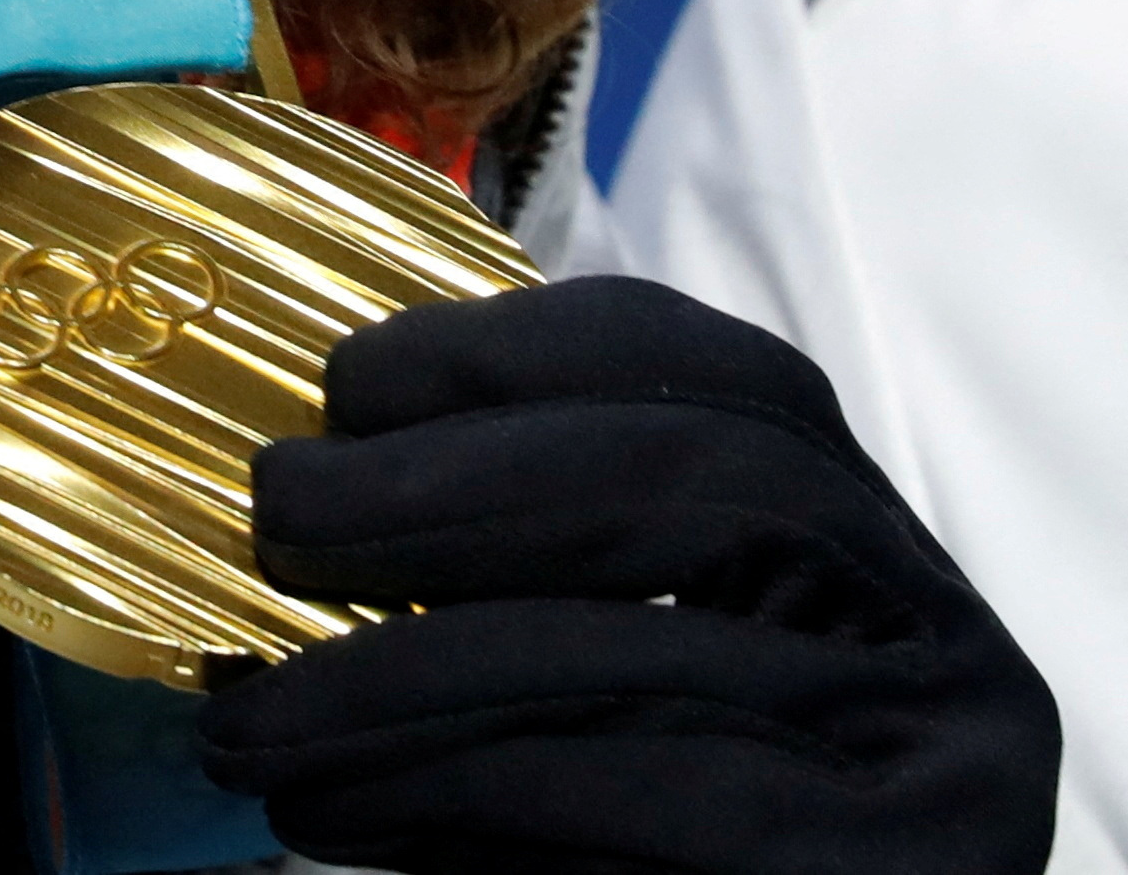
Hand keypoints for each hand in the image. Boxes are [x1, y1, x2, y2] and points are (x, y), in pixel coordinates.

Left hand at [192, 277, 1059, 874]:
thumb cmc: (648, 816)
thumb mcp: (625, 654)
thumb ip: (531, 554)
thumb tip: (322, 465)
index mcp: (866, 531)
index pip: (711, 371)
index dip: (516, 354)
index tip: (350, 384)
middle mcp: (930, 627)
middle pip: (680, 483)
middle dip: (441, 487)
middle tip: (276, 525)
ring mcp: (929, 758)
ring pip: (617, 656)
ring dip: (386, 682)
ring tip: (247, 721)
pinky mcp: (868, 872)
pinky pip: (617, 799)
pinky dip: (440, 800)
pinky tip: (326, 812)